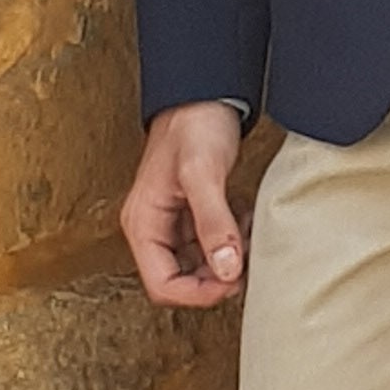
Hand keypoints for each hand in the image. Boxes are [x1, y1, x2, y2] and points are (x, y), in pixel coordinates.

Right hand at [120, 102, 247, 308]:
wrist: (205, 96)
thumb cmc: (194, 127)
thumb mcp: (203, 175)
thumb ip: (214, 223)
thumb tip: (226, 270)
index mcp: (143, 224)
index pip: (162, 285)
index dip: (198, 293)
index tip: (233, 282)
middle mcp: (154, 228)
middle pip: (182, 280)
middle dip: (216, 276)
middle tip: (246, 257)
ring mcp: (173, 222)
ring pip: (201, 265)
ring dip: (228, 257)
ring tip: (246, 231)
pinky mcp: (193, 214)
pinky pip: (213, 244)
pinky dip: (233, 239)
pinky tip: (245, 219)